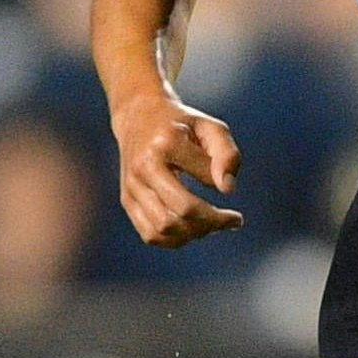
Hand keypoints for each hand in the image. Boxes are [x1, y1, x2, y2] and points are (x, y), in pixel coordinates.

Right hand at [110, 88, 242, 246]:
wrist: (138, 117)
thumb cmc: (182, 125)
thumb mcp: (210, 127)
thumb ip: (226, 154)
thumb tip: (228, 190)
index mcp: (166, 143)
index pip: (204, 177)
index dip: (225, 188)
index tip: (230, 190)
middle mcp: (144, 166)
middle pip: (182, 210)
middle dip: (213, 222)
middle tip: (231, 220)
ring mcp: (132, 185)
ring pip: (164, 229)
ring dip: (194, 233)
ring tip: (210, 225)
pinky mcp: (126, 200)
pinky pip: (150, 235)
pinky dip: (175, 240)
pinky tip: (190, 229)